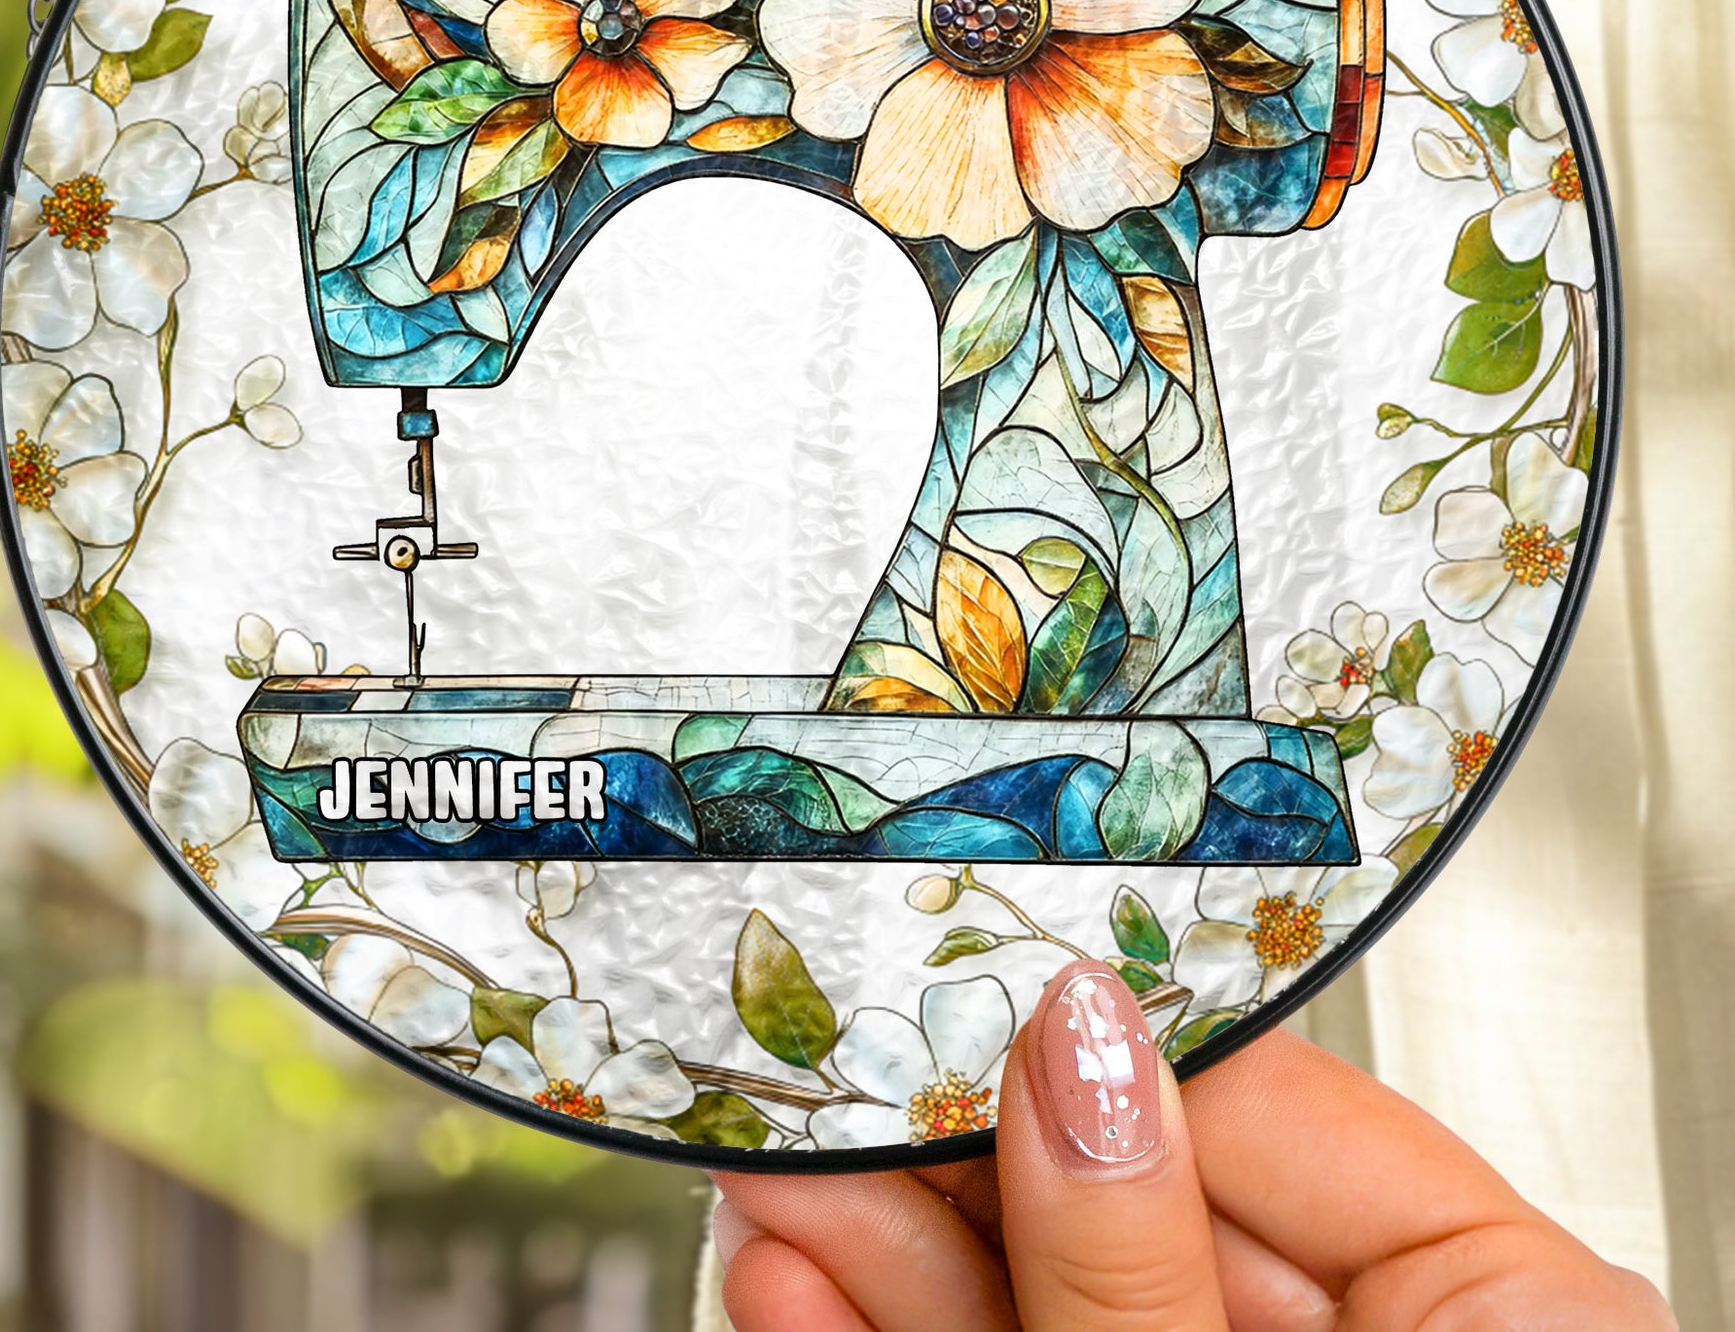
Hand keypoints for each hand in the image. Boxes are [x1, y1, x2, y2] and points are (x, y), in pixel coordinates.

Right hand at [713, 959, 1672, 1331]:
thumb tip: (1069, 1046)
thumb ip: (1151, 1267)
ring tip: (772, 1195)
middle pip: (1116, 1192)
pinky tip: (796, 1287)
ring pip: (1025, 1290)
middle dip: (942, 1149)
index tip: (947, 976)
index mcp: (1503, 1310)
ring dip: (875, 1252)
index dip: (1087, 1037)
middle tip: (815, 1086)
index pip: (1263, 1098)